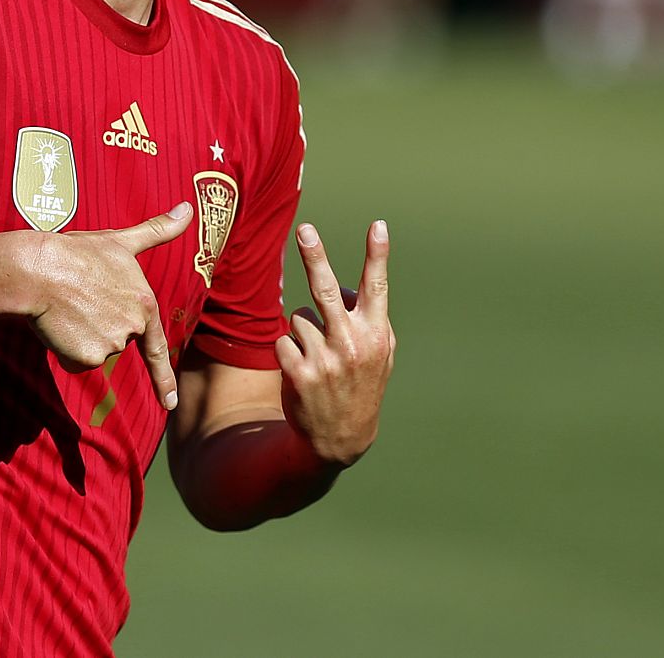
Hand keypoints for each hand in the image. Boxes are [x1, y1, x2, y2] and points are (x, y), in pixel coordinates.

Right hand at [20, 202, 192, 409]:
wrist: (40, 268)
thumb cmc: (77, 253)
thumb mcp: (120, 241)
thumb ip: (157, 230)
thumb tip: (188, 209)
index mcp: (145, 302)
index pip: (155, 347)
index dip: (163, 378)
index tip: (171, 405)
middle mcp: (134, 326)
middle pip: (114, 341)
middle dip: (95, 326)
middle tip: (79, 301)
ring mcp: (113, 343)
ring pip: (92, 351)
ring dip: (79, 336)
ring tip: (67, 308)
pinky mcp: (89, 358)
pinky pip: (74, 361)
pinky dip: (64, 348)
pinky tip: (58, 325)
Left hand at [275, 219, 395, 464]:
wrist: (340, 438)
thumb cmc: (361, 383)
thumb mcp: (380, 354)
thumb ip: (367, 319)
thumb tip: (338, 288)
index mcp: (376, 334)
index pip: (377, 287)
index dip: (377, 255)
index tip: (377, 226)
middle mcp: (352, 343)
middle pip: (326, 289)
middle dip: (315, 256)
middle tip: (304, 229)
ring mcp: (325, 359)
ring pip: (299, 316)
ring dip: (303, 329)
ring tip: (317, 355)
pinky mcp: (299, 373)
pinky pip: (283, 339)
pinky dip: (288, 349)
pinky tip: (301, 369)